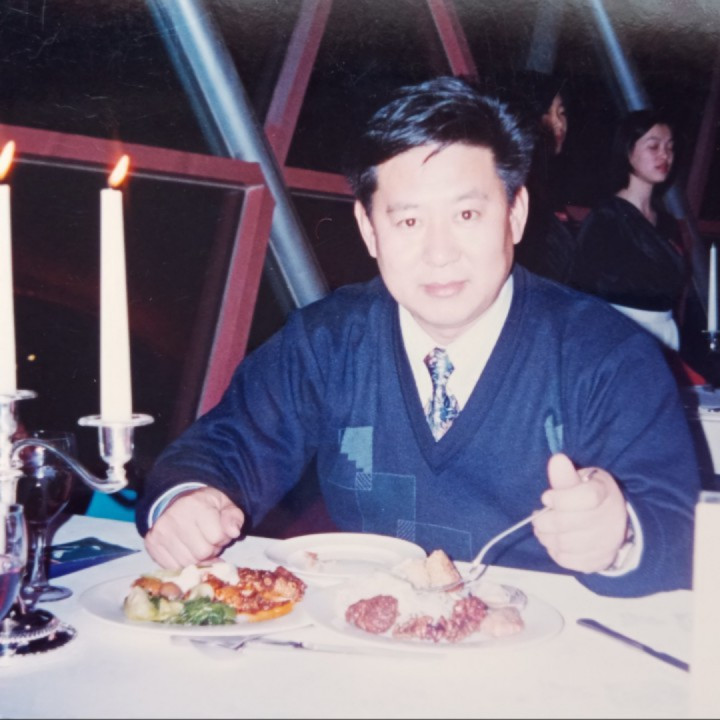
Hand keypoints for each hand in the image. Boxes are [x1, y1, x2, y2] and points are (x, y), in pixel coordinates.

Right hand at [144, 487, 244, 568]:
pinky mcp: (151, 543)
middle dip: (211, 550)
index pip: (217, 537)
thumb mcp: (224, 505)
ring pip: (188, 563)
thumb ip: (233, 517)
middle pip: (202, 552)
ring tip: (197, 544)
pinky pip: (173, 567)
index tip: (219, 531)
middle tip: (208, 540)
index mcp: (195, 504)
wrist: (177, 502)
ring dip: (197, 559)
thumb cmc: (205, 506)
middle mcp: (174, 516)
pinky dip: (183, 563)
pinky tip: (185, 550)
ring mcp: (160, 531)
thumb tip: (234, 532)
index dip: (222, 538)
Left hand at [532, 453, 627, 572]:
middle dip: (545, 521)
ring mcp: (607, 542)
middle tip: (537, 517)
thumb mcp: (580, 481)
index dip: (561, 499)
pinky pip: (569, 560)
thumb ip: (566, 475)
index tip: (546, 498)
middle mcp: (611, 519)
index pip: (586, 497)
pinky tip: (553, 542)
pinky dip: (555, 552)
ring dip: (546, 537)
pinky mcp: (599, 560)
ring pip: (566, 543)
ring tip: (541, 529)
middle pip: (570, 523)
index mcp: (605, 493)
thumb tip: (557, 460)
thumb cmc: (588, 496)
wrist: (611, 521)